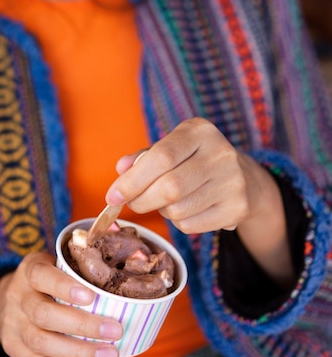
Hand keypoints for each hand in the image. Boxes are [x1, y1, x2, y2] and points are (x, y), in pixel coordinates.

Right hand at [0, 252, 122, 356]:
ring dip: (78, 352)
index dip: (64, 287)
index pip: (42, 276)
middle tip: (115, 330)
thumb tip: (128, 276)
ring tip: (110, 354)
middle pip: (44, 314)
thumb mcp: (58, 263)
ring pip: (40, 341)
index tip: (92, 296)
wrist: (11, 296)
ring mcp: (12, 323)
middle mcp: (18, 296)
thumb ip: (81, 269)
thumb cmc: (48, 278)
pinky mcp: (12, 346)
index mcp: (30, 270)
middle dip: (81, 325)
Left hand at [106, 117, 292, 285]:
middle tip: (131, 203)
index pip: (161, 157)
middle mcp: (221, 153)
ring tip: (166, 201)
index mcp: (200, 131)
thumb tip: (121, 169)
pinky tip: (185, 209)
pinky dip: (178, 222)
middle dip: (141, 200)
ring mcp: (233, 181)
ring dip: (161, 211)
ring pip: (178, 209)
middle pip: (169, 187)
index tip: (113, 195)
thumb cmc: (194, 160)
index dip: (133, 179)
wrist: (243, 177)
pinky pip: (191, 225)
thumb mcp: (171, 148)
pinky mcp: (238, 207)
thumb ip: (143, 157)